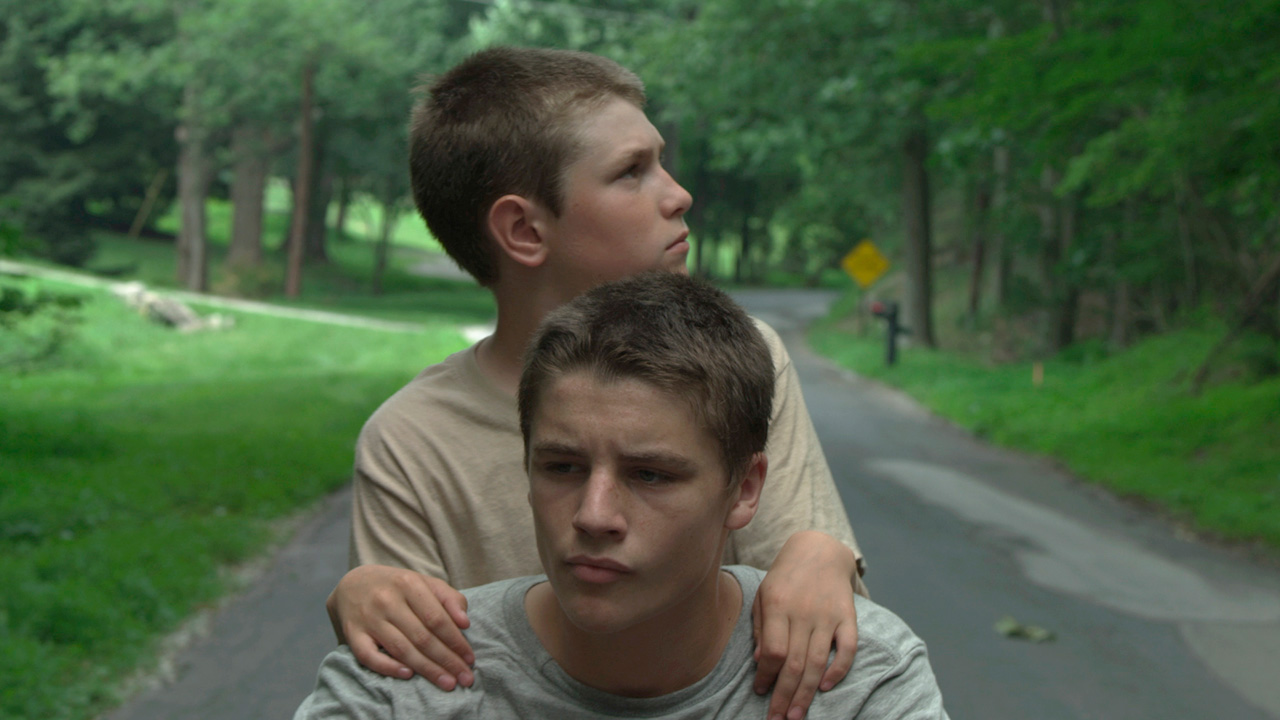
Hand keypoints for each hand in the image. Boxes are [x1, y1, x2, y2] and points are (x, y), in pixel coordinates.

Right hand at [326, 565, 473, 688]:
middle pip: (422, 637)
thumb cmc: (398, 587)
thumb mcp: (425, 582)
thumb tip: (465, 623)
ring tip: (446, 682)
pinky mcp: (353, 634)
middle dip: (447, 660)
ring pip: (401, 649)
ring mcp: (368, 618)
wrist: (354, 584)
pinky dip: (388, 667)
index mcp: (408, 584)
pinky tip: (408, 675)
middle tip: (465, 678)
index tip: (470, 659)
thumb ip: (449, 598)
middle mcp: (387, 600)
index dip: (456, 641)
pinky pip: (369, 656)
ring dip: (427, 669)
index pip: (437, 618)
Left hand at [751, 531, 859, 719]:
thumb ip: (761, 628)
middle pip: (795, 663)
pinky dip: (838, 670)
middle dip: (784, 696)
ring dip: (807, 693)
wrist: (819, 550)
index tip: (760, 691)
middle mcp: (804, 611)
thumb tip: (760, 661)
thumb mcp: (763, 594)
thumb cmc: (785, 577)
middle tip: (777, 719)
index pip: (774, 652)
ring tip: (796, 715)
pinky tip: (826, 686)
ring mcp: (829, 615)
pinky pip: (848, 648)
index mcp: (778, 604)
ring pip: (818, 662)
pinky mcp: (849, 616)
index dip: (766, 676)